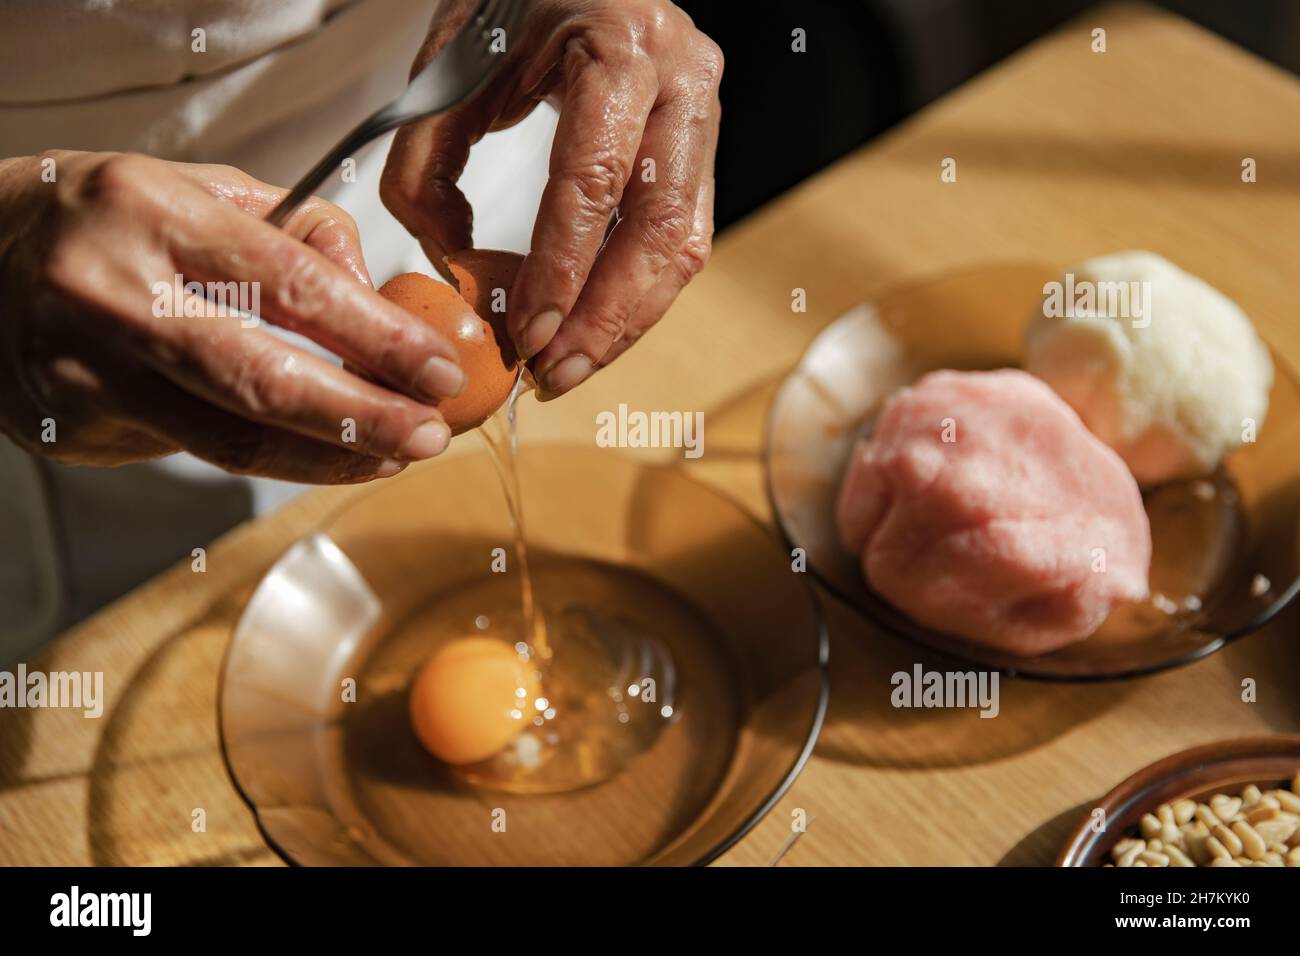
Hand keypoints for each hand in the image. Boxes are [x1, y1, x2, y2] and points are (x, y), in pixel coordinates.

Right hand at [0, 151, 465, 481]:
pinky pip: (196, 450)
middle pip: (262, 380)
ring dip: (328, 457)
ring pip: (231, 440)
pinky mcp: (74, 424)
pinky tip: (317, 451)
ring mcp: (82, 369)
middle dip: (365, 418)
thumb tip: (380, 297)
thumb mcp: (200, 188)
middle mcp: (108, 292)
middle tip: (432, 436)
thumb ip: (300, 231)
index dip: (378, 337)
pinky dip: (271, 457)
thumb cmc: (107, 219)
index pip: (290, 284)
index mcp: (148, 211)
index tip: (438, 370)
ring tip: (393, 455)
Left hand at [381, 0, 721, 398]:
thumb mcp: (451, 65)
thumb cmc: (508, 2)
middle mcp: (682, 77)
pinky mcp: (700, 146)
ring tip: (570, 368)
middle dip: (605, 316)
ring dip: (628, 320)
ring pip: (684, 244)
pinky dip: (639, 294)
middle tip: (552, 373)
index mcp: (621, 43)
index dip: (562, 267)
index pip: (596, 178)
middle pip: (659, 225)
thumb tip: (454, 267)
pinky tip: (596, 329)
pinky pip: (683, 237)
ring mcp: (703, 111)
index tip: (527, 332)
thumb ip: (426, 164)